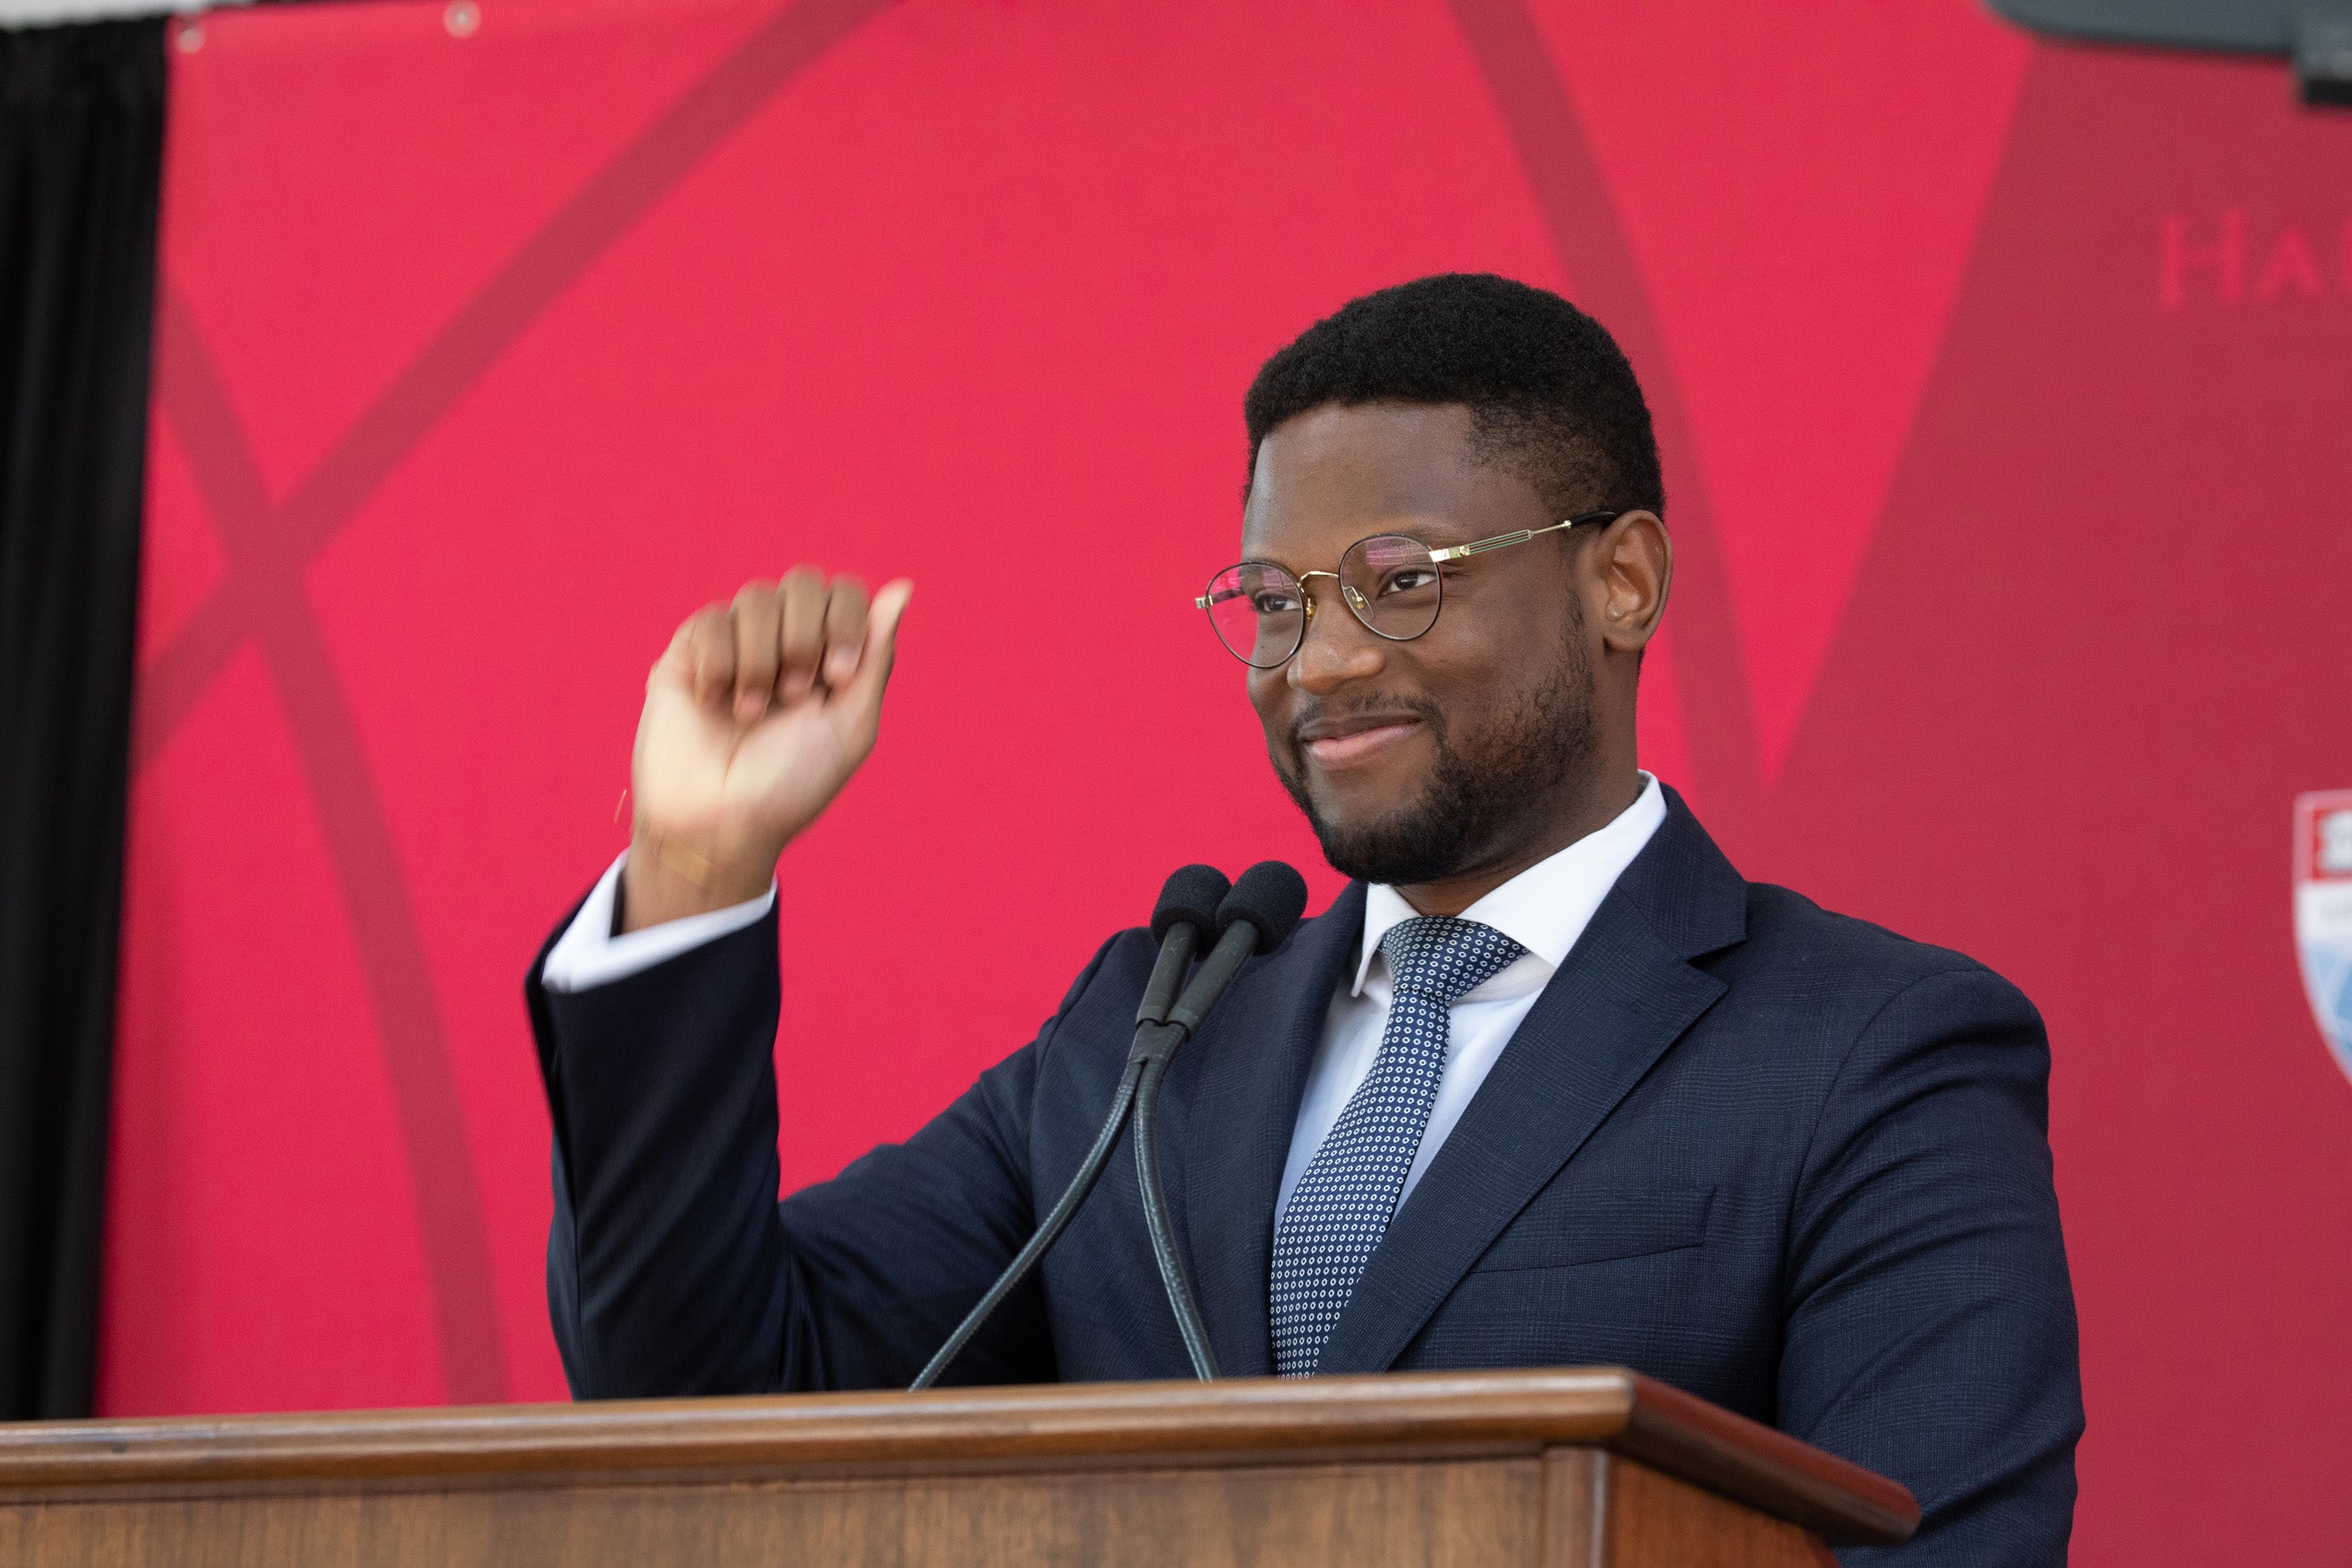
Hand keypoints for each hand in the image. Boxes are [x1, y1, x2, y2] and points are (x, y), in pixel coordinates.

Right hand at [622, 569, 912, 930]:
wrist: (720, 822)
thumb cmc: (792, 785)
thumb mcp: (851, 726)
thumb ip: (874, 656)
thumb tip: (903, 587)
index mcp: (827, 656)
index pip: (845, 594)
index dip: (845, 622)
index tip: (838, 678)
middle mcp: (782, 642)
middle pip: (803, 583)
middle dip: (805, 637)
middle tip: (795, 695)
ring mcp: (735, 645)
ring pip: (756, 597)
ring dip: (761, 658)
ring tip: (751, 713)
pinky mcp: (689, 654)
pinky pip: (711, 621)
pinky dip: (720, 663)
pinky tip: (715, 703)